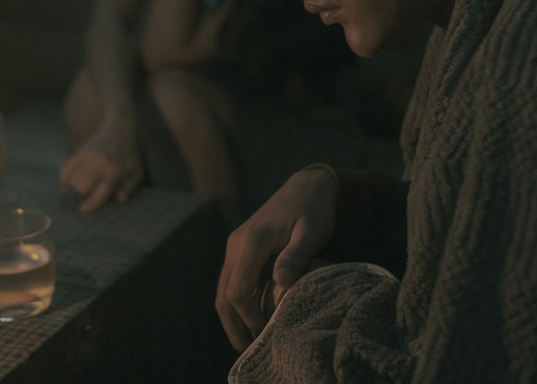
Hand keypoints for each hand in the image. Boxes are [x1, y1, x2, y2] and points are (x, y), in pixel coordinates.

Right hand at [58, 112, 142, 211]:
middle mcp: (101, 163)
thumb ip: (130, 186)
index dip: (92, 202)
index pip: (103, 188)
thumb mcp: (137, 170)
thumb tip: (120, 199)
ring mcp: (88, 156)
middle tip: (88, 192)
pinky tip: (68, 184)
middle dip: (83, 194)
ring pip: (71, 179)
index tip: (83, 209)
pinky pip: (64, 170)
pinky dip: (64, 180)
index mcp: (117, 170)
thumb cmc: (129, 154)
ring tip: (80, 185)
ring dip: (74, 187)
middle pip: (82, 186)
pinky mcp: (79, 152)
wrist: (119, 128)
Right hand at [215, 165, 337, 350]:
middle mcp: (237, 243)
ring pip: (223, 287)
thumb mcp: (311, 233)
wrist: (307, 186)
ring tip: (246, 340)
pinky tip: (250, 315)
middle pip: (223, 293)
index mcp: (252, 241)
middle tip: (248, 349)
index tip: (266, 333)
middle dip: (233, 324)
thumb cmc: (313, 210)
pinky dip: (235, 300)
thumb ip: (295, 258)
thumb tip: (280, 287)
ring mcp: (236, 244)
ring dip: (231, 315)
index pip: (238, 290)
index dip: (249, 317)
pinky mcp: (241, 246)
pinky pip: (231, 278)